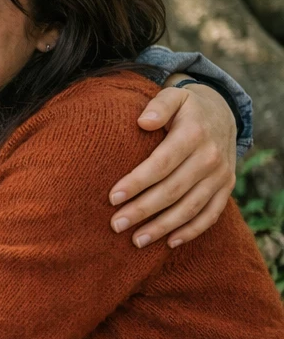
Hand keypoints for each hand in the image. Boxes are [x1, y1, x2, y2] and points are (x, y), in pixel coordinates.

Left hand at [108, 83, 235, 247]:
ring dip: (163, 227)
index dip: (137, 182)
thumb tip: (143, 121)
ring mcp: (221, 175)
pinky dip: (191, 231)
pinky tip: (169, 243)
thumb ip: (159, 105)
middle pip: (173, 190)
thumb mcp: (174, 96)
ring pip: (190, 208)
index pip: (161, 163)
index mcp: (193, 134)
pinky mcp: (226, 188)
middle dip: (143, 210)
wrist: (222, 112)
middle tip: (116, 225)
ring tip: (135, 241)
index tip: (112, 198)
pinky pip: (211, 215)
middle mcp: (210, 157)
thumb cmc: (185, 107)